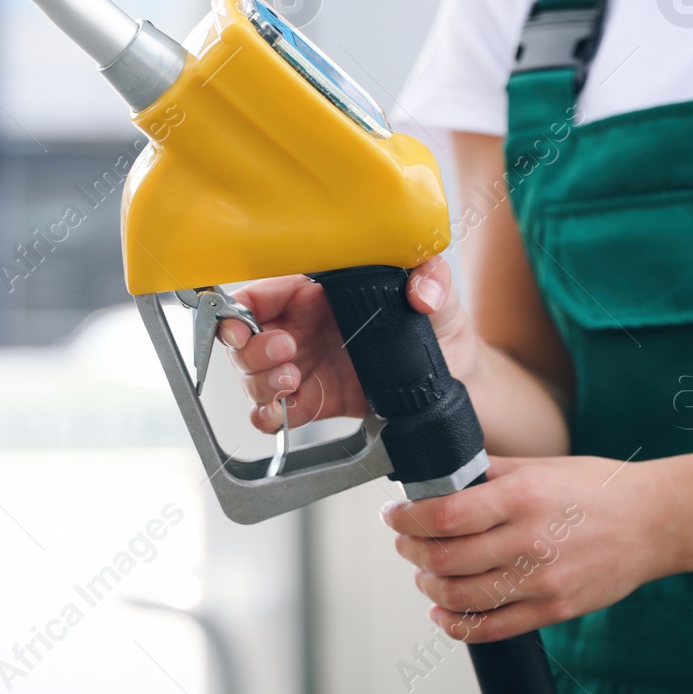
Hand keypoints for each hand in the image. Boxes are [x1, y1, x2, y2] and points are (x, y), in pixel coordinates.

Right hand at [222, 257, 479, 434]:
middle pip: (244, 340)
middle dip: (252, 349)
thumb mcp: (437, 290)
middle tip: (285, 351)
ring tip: (293, 379)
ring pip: (253, 377)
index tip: (242, 324)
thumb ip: (431, 277)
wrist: (453, 374)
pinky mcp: (314, 402)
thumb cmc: (435, 323)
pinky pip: (274, 412)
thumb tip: (421, 292)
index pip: (259, 296)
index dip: (239, 310)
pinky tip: (285, 411)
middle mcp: (301, 329)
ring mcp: (304, 367)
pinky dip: (270, 416)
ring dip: (262, 382)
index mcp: (314, 293)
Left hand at [382, 455, 676, 641]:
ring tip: (422, 572)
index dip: (407, 519)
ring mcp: (543, 580)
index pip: (444, 514)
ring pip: (461, 595)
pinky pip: (492, 627)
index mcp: (521, 497)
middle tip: (403, 542)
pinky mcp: (554, 609)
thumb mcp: (540, 466)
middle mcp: (529, 539)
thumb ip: (488, 472)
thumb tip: (441, 474)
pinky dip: (456, 623)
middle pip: (444, 558)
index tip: (394, 516)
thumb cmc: (599, 490)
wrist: (656, 523)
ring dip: (427, 585)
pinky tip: (442, 610)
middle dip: (409, 551)